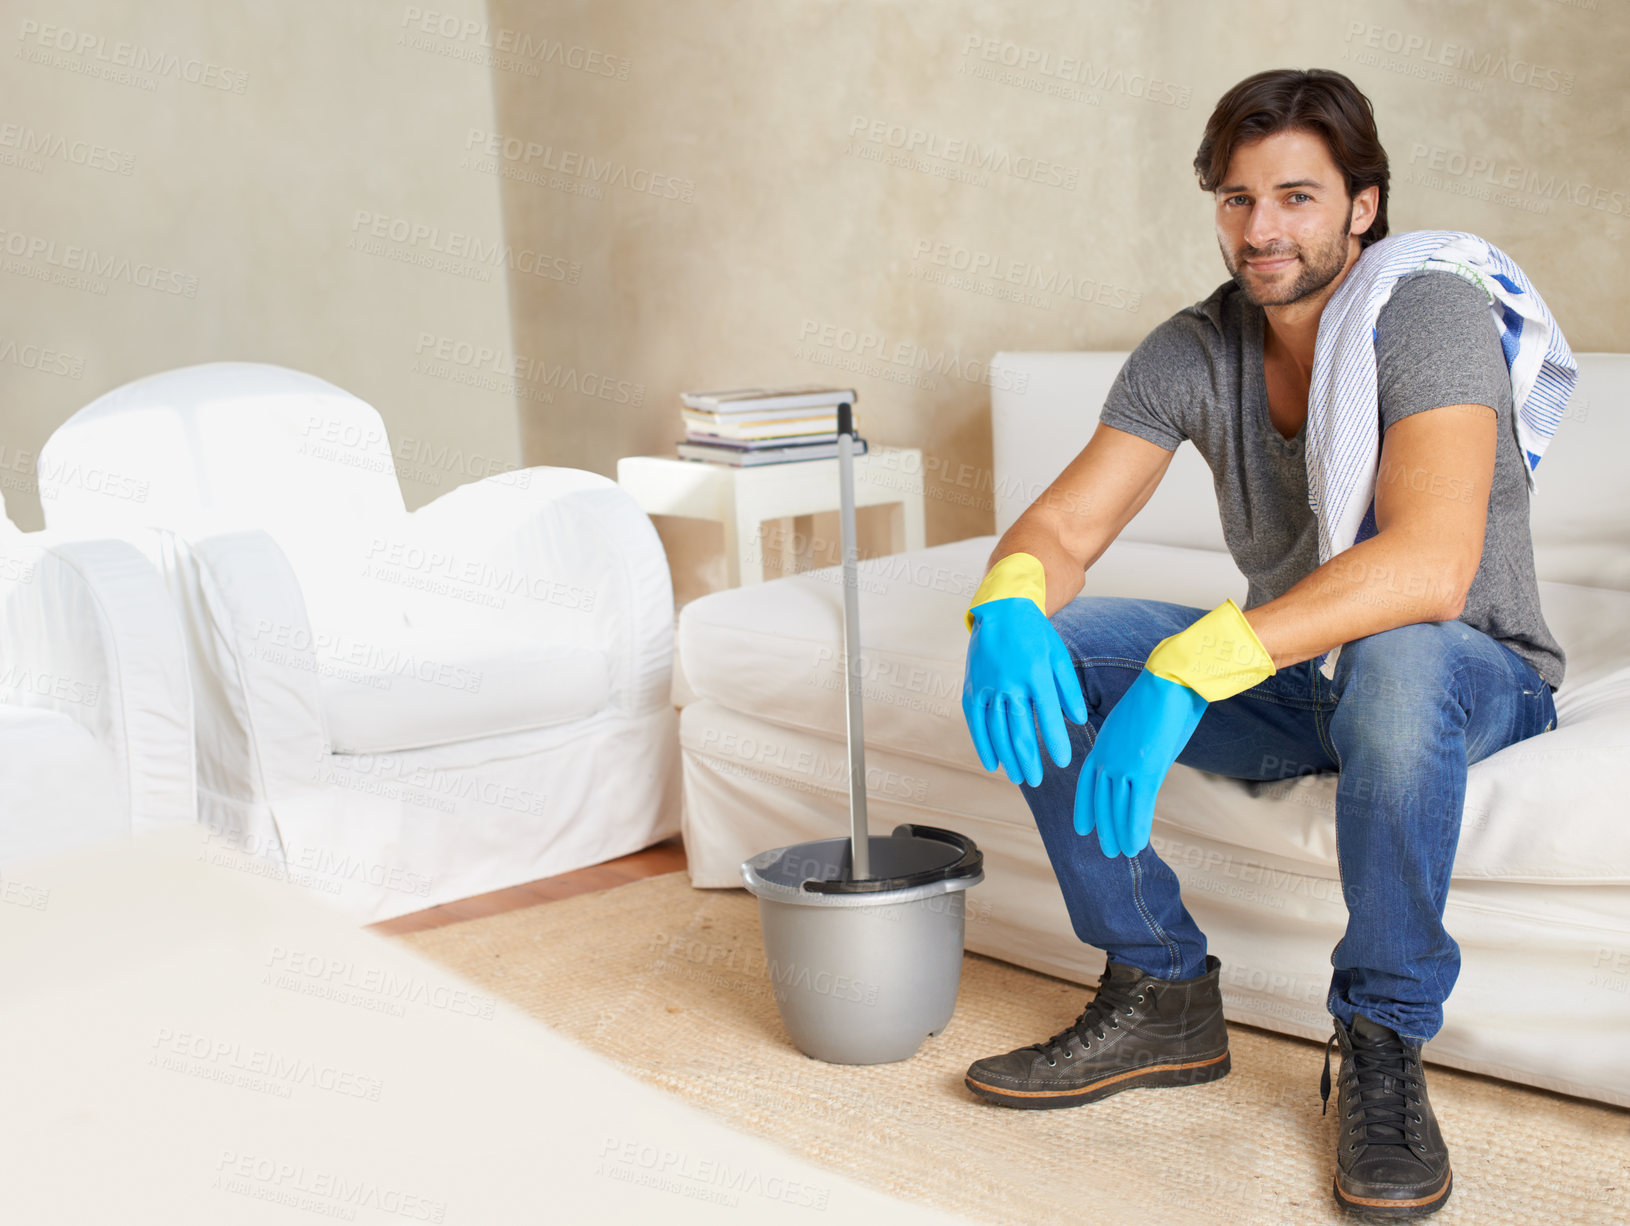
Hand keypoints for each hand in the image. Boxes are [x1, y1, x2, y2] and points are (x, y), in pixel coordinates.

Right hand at [962, 597, 1087, 786]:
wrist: (1001, 611)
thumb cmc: (1035, 635)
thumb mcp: (1059, 656)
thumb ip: (1068, 689)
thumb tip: (1078, 720)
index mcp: (1035, 674)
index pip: (1047, 716)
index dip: (1055, 742)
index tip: (1064, 762)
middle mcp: (1009, 682)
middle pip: (1019, 730)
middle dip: (1028, 759)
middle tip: (1036, 781)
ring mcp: (987, 686)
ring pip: (996, 730)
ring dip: (1007, 757)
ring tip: (1018, 778)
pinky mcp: (972, 688)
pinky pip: (976, 722)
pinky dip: (983, 744)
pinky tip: (992, 763)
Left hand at [1073, 667, 1207, 856]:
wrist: (1172, 680)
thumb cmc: (1163, 696)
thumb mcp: (1140, 725)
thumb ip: (1135, 747)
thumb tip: (1144, 761)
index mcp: (1104, 743)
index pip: (1088, 781)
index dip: (1086, 806)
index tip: (1083, 826)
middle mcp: (1108, 756)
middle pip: (1102, 798)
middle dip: (1104, 825)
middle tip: (1106, 848)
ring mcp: (1125, 765)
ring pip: (1118, 806)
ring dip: (1119, 832)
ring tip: (1120, 853)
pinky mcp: (1146, 771)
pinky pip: (1138, 806)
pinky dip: (1136, 828)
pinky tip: (1136, 846)